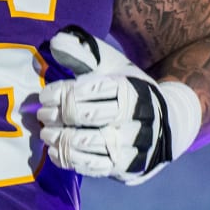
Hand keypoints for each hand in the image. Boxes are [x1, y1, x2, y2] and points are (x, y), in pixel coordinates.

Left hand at [36, 25, 201, 184]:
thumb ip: (84, 53)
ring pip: (88, 144)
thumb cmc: (129, 90)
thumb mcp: (112, 66)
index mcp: (129, 88)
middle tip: (43, 115)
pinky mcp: (126, 166)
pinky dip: (70, 160)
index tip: (46, 95)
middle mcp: (134, 117)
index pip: (88, 90)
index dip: (60, 93)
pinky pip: (93, 167)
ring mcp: (131, 144)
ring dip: (60, 139)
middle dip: (58, 115)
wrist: (166, 122)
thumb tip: (56, 42)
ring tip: (47, 134)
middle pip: (86, 117)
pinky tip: (56, 152)